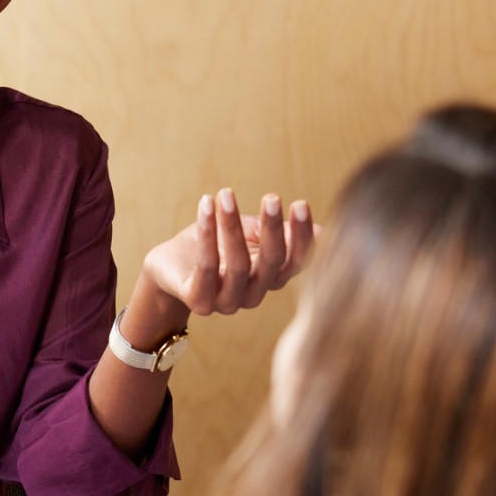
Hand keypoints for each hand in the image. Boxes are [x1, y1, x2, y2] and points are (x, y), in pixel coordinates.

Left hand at [142, 189, 314, 315]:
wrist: (168, 266)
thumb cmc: (215, 245)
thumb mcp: (251, 235)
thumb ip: (281, 234)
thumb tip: (326, 232)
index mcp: (270, 278)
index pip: (296, 261)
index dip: (302, 236)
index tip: (300, 204)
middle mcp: (254, 294)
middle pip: (272, 263)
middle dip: (273, 229)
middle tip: (271, 197)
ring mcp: (227, 302)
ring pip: (238, 265)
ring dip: (232, 226)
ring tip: (226, 194)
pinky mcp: (199, 300)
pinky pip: (206, 266)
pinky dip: (207, 234)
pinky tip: (206, 206)